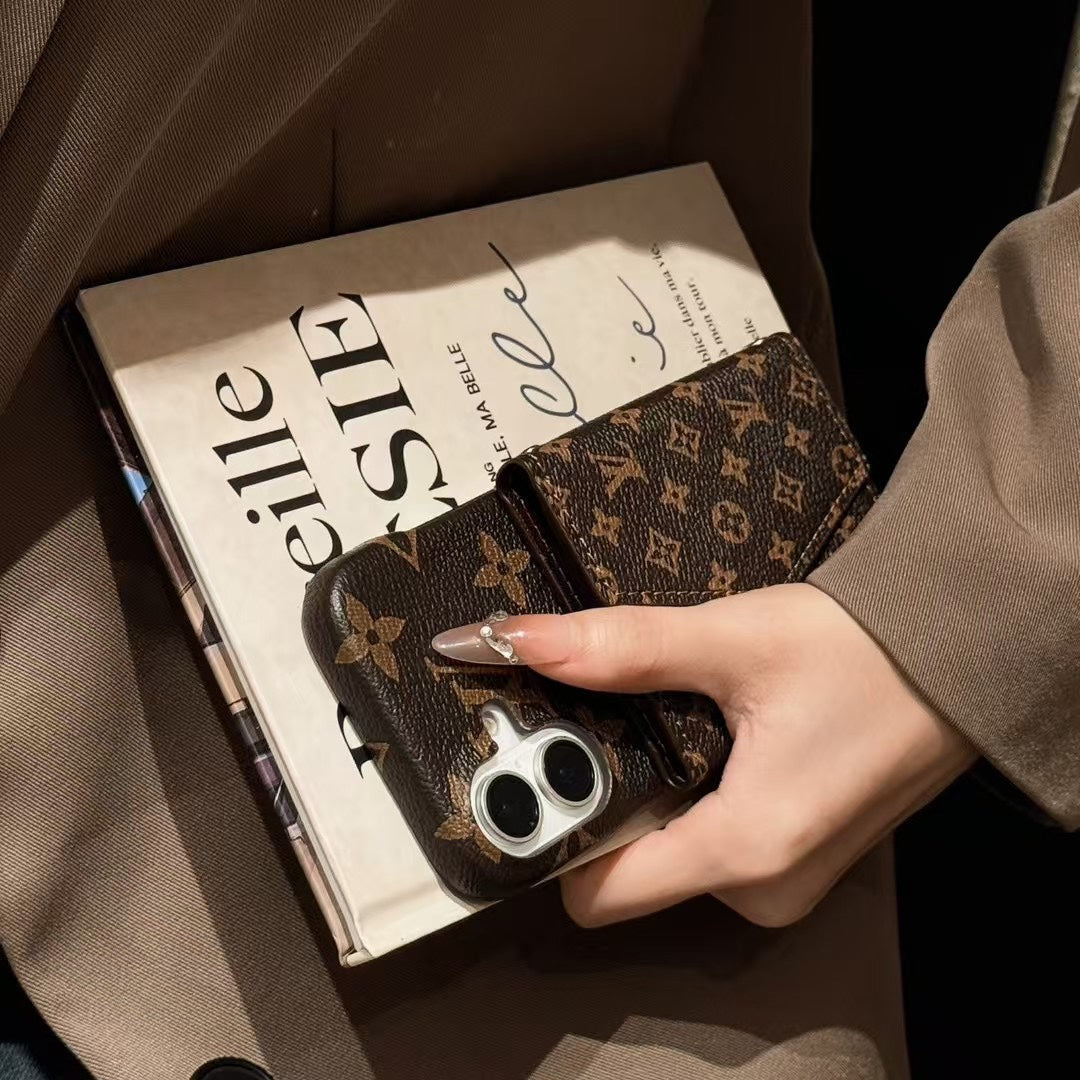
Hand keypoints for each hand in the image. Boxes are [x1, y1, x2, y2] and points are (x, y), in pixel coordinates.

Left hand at [433, 583, 975, 926]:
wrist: (960, 654)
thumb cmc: (865, 651)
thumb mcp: (733, 640)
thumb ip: (622, 647)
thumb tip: (515, 642)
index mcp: (747, 851)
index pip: (600, 894)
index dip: (555, 834)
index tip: (536, 767)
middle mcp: (764, 887)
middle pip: (630, 872)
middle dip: (600, 804)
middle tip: (592, 724)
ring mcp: (784, 877)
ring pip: (670, 854)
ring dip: (648, 794)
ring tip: (655, 721)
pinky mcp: (793, 853)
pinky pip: (711, 842)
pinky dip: (690, 796)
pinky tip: (700, 735)